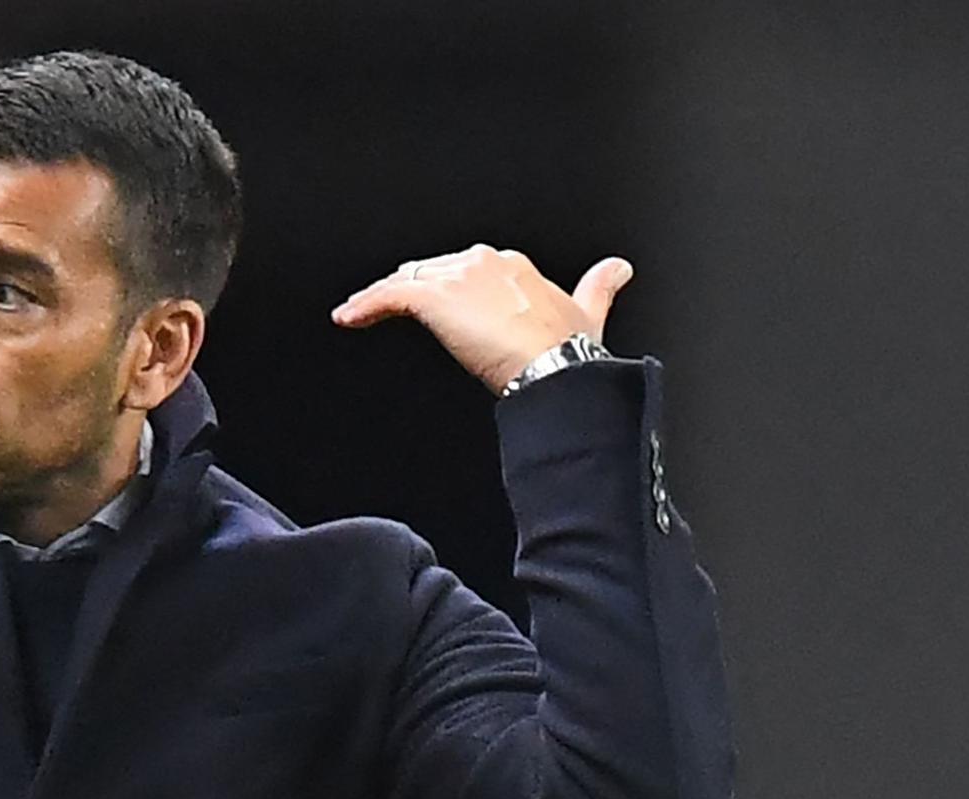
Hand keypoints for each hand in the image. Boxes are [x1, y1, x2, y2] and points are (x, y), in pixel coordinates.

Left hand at [329, 245, 632, 394]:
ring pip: (404, 281)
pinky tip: (348, 317)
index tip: (434, 305)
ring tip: (359, 313)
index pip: (464, 270)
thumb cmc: (571, 348)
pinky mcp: (435, 298)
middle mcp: (482, 262)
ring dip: (378, 298)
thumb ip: (598, 287)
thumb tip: (619, 268)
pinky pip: (388, 295)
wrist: (558, 366)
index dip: (444, 288)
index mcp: (512, 266)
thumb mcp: (586, 313)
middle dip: (409, 291)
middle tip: (385, 308)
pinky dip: (364, 305)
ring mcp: (457, 278)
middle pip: (429, 271)